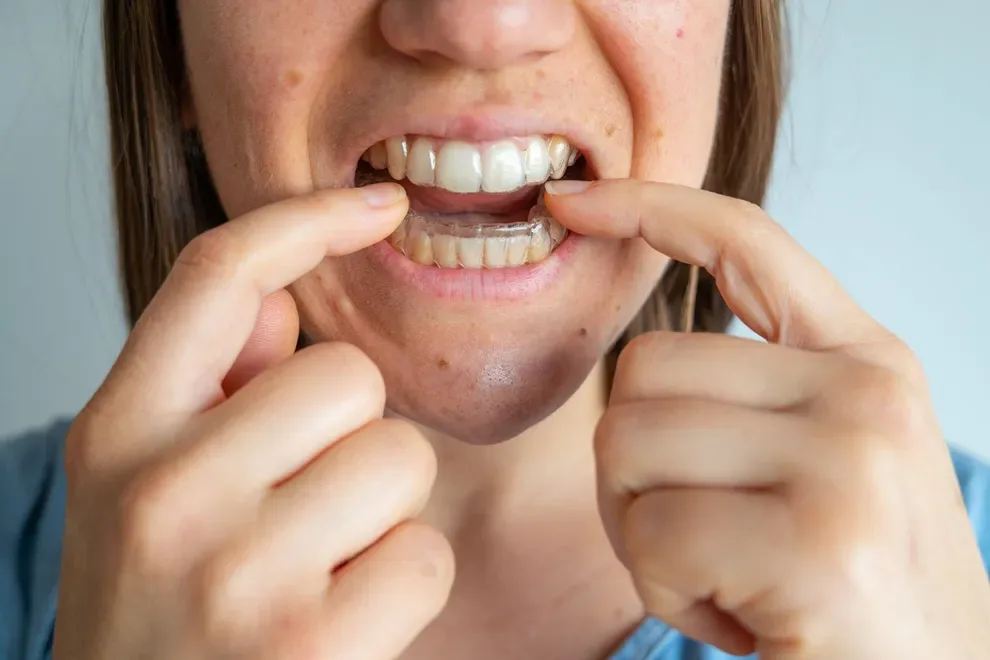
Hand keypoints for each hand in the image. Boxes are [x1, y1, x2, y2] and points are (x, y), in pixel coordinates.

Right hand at [55, 184, 454, 659]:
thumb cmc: (158, 610)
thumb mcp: (139, 489)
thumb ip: (208, 388)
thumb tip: (277, 301)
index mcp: (118, 433)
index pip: (216, 277)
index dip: (305, 220)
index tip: (378, 205)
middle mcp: (164, 490)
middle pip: (348, 376)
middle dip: (352, 434)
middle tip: (302, 509)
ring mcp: (235, 572)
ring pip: (401, 459)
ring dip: (382, 512)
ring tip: (318, 567)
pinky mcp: (310, 647)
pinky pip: (425, 555)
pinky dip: (402, 586)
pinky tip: (343, 623)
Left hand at [546, 180, 989, 657]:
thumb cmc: (854, 590)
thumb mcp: (827, 466)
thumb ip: (756, 396)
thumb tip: (639, 357)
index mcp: (866, 362)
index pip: (743, 240)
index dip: (646, 207)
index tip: (570, 199)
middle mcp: (866, 392)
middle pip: (640, 369)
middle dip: (634, 468)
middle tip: (704, 538)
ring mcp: (848, 461)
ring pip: (626, 446)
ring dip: (644, 531)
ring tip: (727, 575)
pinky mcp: (819, 544)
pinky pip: (651, 534)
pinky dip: (666, 588)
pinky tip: (740, 618)